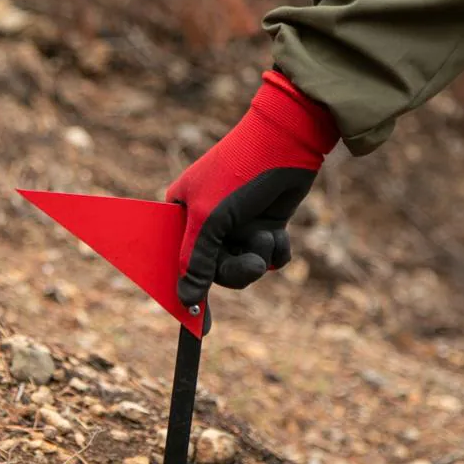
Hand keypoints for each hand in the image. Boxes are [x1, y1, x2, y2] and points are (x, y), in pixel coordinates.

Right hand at [166, 70, 337, 307]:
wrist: (286, 141)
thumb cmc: (237, 174)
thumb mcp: (209, 220)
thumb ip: (195, 262)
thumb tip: (186, 301)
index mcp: (182, 215)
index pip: (177, 261)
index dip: (187, 287)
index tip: (196, 322)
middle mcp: (208, 223)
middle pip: (214, 271)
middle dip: (235, 269)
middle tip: (251, 265)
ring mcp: (238, 225)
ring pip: (243, 267)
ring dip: (257, 257)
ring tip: (266, 236)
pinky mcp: (265, 224)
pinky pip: (267, 257)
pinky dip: (275, 250)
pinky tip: (279, 232)